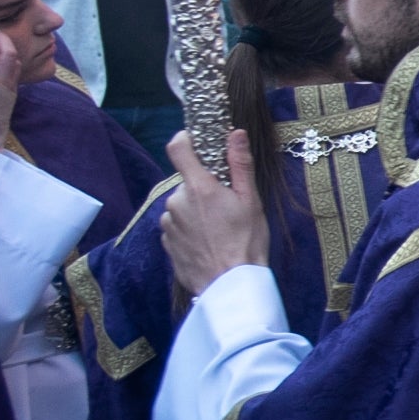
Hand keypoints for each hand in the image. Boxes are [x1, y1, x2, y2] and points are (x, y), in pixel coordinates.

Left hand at [160, 131, 269, 295]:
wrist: (229, 285)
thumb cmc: (246, 242)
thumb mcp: (252, 201)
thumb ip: (240, 165)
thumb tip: (236, 134)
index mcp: (198, 188)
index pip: (178, 149)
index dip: (186, 140)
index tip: (199, 142)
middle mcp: (177, 202)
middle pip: (187, 182)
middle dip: (204, 188)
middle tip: (227, 205)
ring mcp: (168, 223)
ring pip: (182, 205)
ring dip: (196, 210)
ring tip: (218, 229)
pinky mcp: (166, 242)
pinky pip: (177, 226)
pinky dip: (190, 228)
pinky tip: (208, 242)